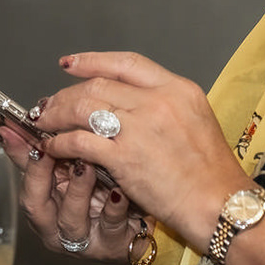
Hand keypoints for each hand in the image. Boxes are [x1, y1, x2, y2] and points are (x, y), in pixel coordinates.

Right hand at [0, 123, 145, 262]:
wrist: (134, 225)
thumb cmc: (95, 199)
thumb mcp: (64, 176)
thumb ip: (36, 155)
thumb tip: (9, 128)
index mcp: (43, 209)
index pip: (25, 187)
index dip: (27, 165)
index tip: (35, 141)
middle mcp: (55, 226)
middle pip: (37, 207)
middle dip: (42, 175)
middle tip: (52, 149)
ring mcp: (82, 237)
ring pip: (71, 219)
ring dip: (77, 190)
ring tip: (87, 165)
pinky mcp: (110, 243)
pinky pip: (110, 225)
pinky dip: (114, 207)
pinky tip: (119, 190)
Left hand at [30, 51, 252, 252]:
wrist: (220, 202)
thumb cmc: (210, 171)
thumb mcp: (195, 119)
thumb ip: (162, 103)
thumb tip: (125, 100)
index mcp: (178, 88)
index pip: (126, 63)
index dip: (92, 61)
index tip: (69, 65)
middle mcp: (157, 101)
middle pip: (97, 85)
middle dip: (66, 94)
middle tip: (49, 105)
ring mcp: (139, 127)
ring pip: (82, 107)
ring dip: (56, 114)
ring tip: (44, 123)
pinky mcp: (124, 156)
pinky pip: (78, 140)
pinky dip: (59, 142)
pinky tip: (53, 147)